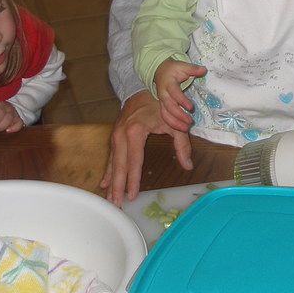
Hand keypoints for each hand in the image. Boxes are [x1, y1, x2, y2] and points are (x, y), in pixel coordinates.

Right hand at [100, 90, 193, 205]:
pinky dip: (108, 171)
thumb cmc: (161, 106)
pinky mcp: (114, 136)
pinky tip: (105, 184)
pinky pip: (110, 157)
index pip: (134, 161)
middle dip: (117, 186)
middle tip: (116, 204)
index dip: (133, 180)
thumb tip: (188, 166)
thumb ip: (182, 145)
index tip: (132, 195)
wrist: (143, 88)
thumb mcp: (175, 123)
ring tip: (109, 200)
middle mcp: (121, 134)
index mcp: (136, 131)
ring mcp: (115, 135)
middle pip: (119, 165)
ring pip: (112, 163)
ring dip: (111, 182)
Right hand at [154, 59, 206, 131]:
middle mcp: (163, 94)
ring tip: (185, 128)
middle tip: (190, 121)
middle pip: (169, 106)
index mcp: (168, 84)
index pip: (174, 93)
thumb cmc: (174, 69)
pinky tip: (181, 129)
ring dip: (174, 123)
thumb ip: (193, 69)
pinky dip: (172, 124)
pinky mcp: (162, 106)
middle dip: (179, 115)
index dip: (182, 101)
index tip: (191, 107)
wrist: (160, 71)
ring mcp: (162, 101)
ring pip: (165, 114)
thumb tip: (204, 69)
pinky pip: (165, 116)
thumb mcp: (183, 66)